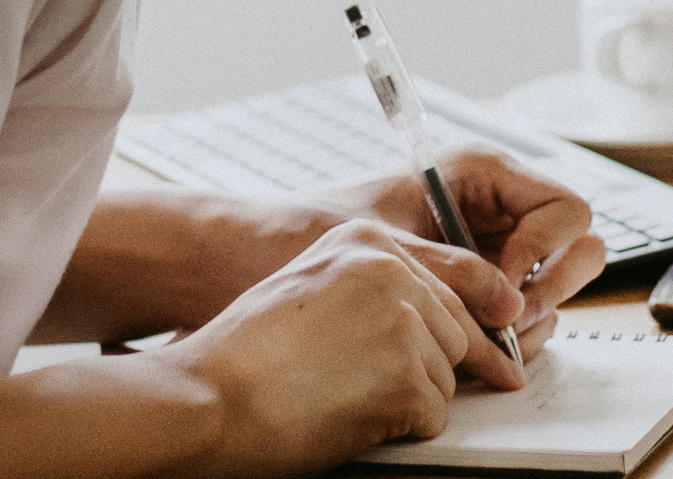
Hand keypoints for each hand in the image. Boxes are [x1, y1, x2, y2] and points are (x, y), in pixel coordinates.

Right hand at [155, 220, 488, 477]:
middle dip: (423, 368)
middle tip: (372, 387)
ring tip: (346, 397)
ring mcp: (403, 323)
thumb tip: (429, 317)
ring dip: (408, 400)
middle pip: (453, 334)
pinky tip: (352, 417)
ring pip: (446, 379)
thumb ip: (369, 285)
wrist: (207, 397)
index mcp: (368, 241)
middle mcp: (393, 271)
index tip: (465, 352)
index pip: (441, 289)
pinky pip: (433, 417)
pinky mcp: (405, 378)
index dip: (440, 332)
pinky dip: (400, 430)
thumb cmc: (245, 352)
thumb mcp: (309, 284)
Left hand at [319, 145, 606, 357]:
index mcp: (484, 172)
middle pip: (580, 246)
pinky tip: (472, 350)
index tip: (500, 289)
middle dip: (553, 288)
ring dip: (533, 320)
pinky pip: (527, 315)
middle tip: (509, 322)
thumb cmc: (316, 228)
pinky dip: (513, 338)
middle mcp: (499, 208)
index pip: (565, 210)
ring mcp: (496, 249)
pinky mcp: (483, 287)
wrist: (269, 252)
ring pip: (558, 287)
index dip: (542, 252)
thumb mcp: (388, 243)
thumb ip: (451, 270)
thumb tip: (510, 308)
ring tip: (486, 342)